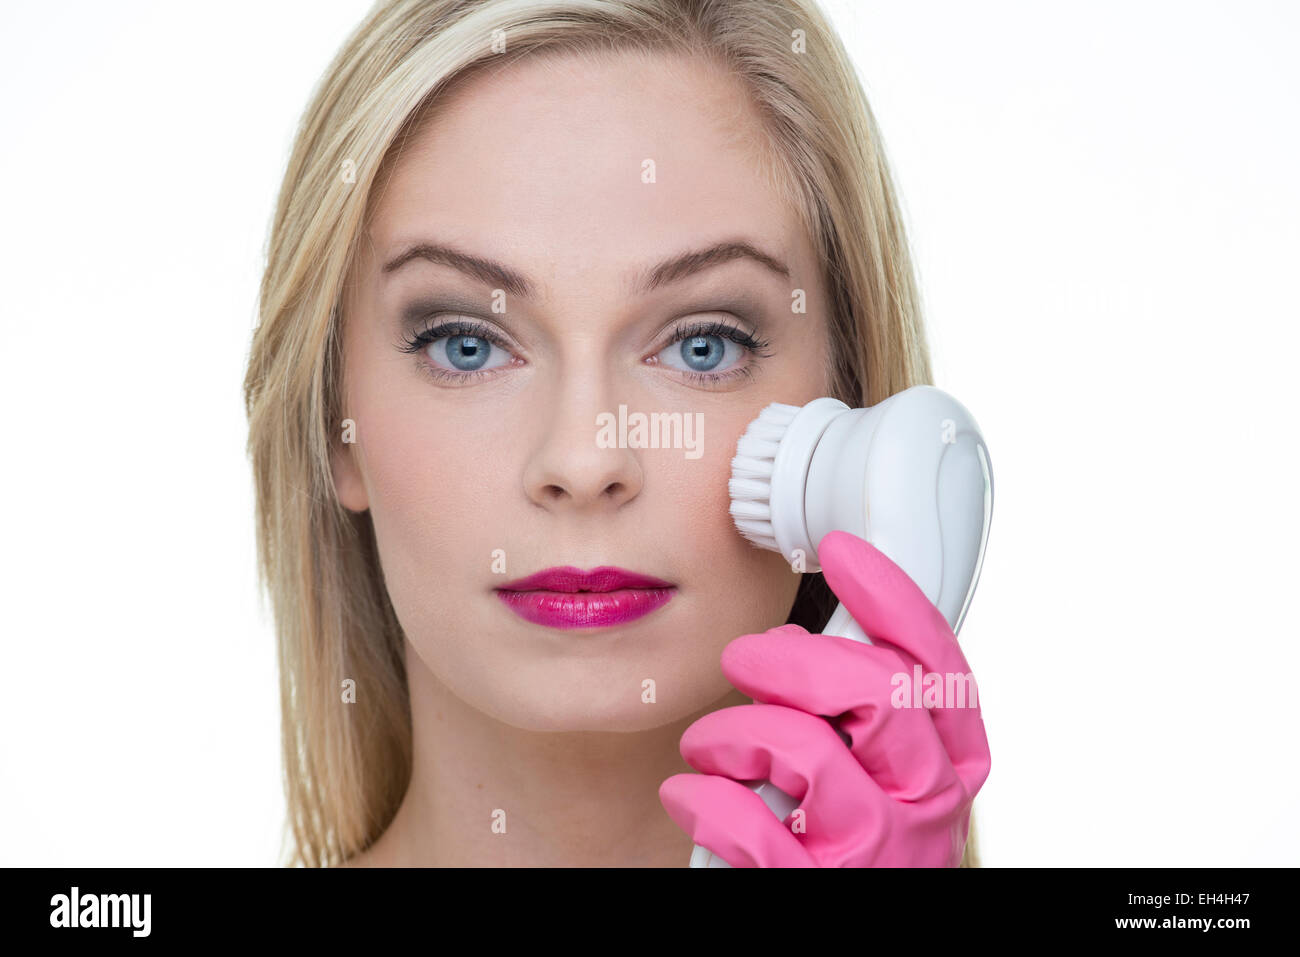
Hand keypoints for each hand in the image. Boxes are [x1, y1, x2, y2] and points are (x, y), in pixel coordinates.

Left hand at [659, 530, 990, 865]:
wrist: (845, 928)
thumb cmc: (850, 847)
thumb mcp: (883, 772)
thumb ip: (867, 712)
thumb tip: (811, 640)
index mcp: (951, 766)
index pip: (938, 666)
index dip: (891, 599)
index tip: (842, 552)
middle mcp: (928, 807)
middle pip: (878, 691)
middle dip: (794, 657)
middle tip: (743, 659)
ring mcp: (878, 856)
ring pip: (811, 751)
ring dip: (737, 731)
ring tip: (708, 745)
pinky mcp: (816, 895)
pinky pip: (753, 828)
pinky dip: (706, 801)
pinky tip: (693, 797)